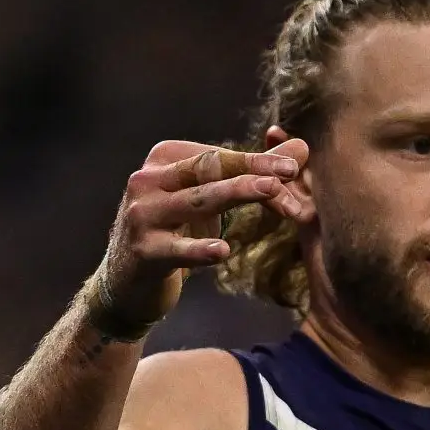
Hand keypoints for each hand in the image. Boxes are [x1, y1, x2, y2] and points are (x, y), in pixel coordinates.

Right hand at [87, 129, 310, 337]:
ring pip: (197, 200)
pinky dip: (200, 249)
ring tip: (271, 192)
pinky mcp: (143, 252)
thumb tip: (301, 146)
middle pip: (208, 170)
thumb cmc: (175, 234)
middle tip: (290, 173)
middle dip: (252, 171)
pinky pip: (177, 249)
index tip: (293, 168)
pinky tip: (222, 251)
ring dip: (237, 194)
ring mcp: (142, 215)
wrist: (127, 283)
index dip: (257, 162)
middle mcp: (147, 179)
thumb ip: (253, 173)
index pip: (217, 157)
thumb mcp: (211, 199)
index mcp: (163, 159)